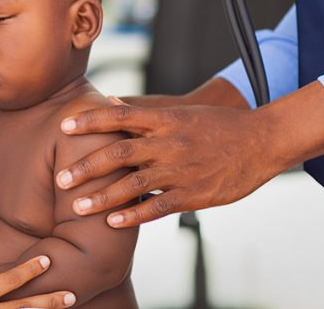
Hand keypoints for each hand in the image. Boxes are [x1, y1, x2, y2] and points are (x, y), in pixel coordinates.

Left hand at [55, 102, 281, 227]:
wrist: (262, 142)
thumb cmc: (219, 125)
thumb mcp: (182, 112)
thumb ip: (145, 113)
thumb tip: (109, 101)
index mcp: (165, 119)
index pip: (120, 116)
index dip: (91, 121)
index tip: (64, 127)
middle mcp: (169, 143)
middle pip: (119, 153)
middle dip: (87, 167)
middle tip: (61, 179)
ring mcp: (180, 170)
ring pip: (133, 185)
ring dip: (103, 198)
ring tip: (77, 208)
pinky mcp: (193, 194)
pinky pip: (157, 207)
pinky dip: (134, 216)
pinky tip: (113, 222)